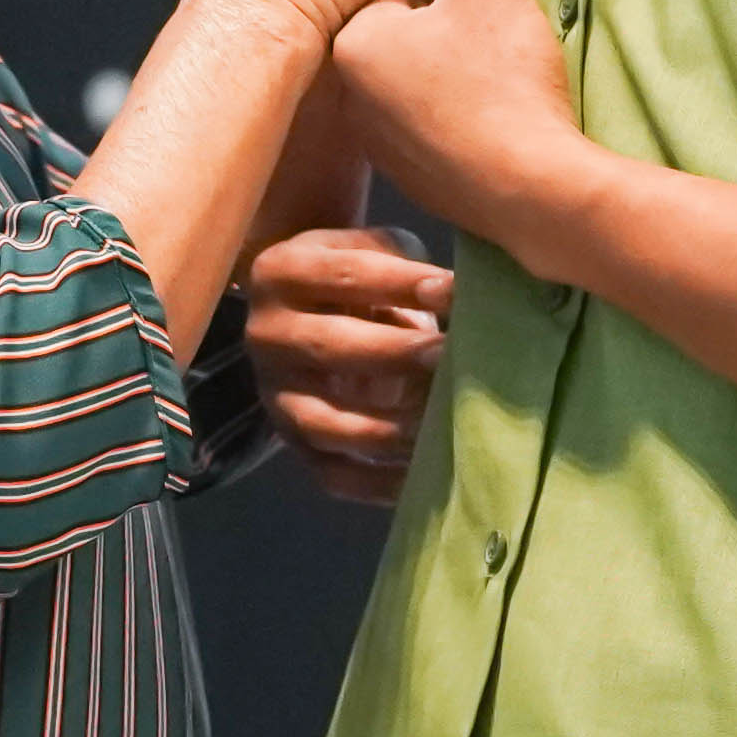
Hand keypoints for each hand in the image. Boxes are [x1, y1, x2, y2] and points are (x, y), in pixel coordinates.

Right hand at [242, 221, 456, 502]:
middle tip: (446, 355)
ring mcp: (275, 396)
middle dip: (394, 353)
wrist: (311, 311)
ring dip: (385, 428)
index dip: (401, 283)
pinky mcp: (293, 443)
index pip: (345, 275)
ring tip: (439, 422)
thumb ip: (413, 270)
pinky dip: (378, 485)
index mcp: (281, 271)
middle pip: (329, 346)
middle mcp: (265, 335)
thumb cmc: (362, 275)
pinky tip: (425, 474)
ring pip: (324, 422)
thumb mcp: (378, 251)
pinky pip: (333, 475)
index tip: (453, 290)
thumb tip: (470, 300)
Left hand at [324, 0, 580, 240]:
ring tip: (507, 56)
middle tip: (502, 10)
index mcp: (353, 41)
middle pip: (407, 25)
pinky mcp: (416, 176)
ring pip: (423, 73)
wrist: (532, 191)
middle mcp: (352, 95)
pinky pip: (438, 119)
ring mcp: (382, 142)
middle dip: (453, 10)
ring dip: (460, 58)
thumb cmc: (501, 81)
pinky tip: (503, 101)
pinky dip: (466, 103)